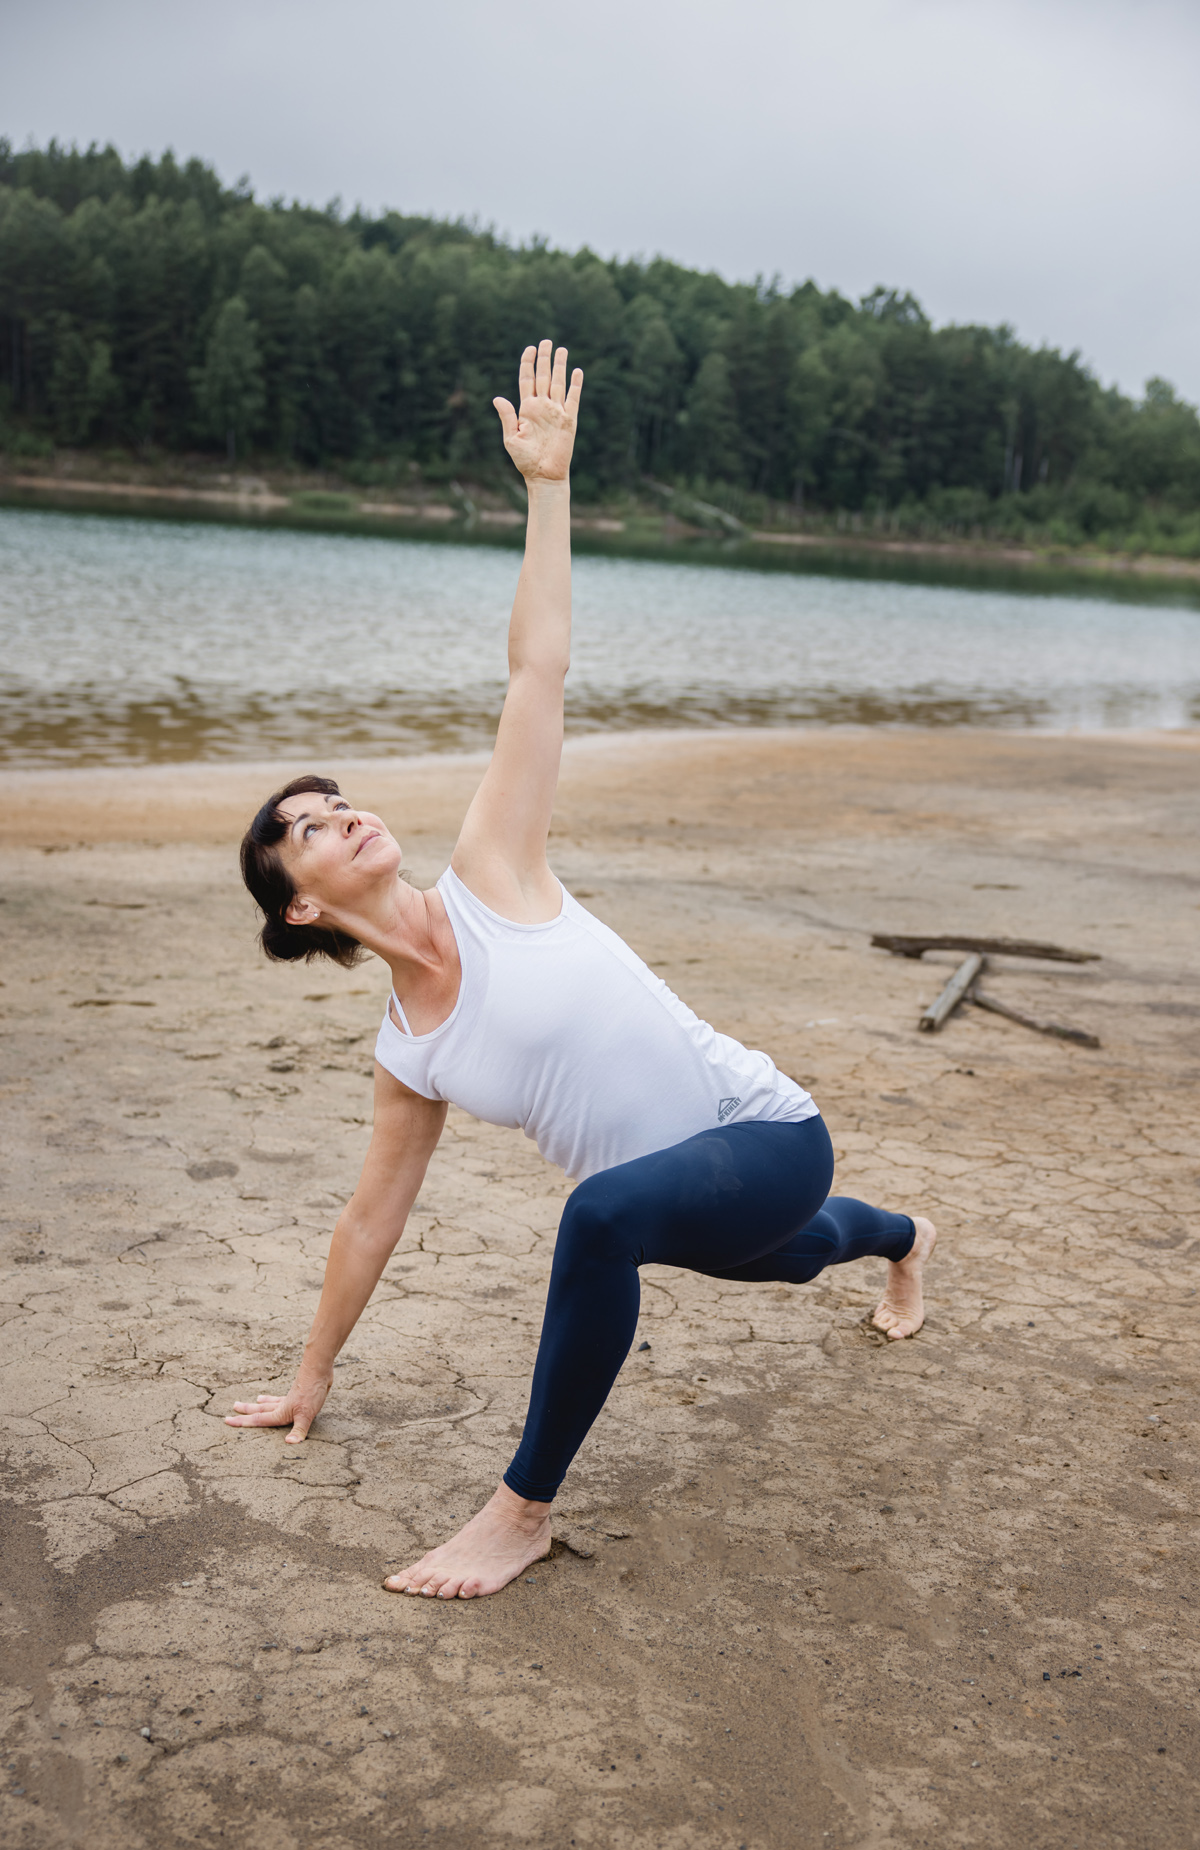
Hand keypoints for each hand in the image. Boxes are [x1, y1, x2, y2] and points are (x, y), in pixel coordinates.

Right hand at [225, 1376, 329, 1443]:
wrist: (319, 1370)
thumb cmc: (312, 1392)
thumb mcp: (307, 1414)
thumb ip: (299, 1430)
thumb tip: (290, 1443)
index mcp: (281, 1412)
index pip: (258, 1420)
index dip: (242, 1422)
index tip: (227, 1420)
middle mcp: (282, 1406)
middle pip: (260, 1410)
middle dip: (246, 1411)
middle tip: (233, 1408)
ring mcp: (290, 1399)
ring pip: (271, 1403)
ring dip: (262, 1403)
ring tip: (255, 1400)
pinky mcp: (298, 1394)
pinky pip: (283, 1398)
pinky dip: (278, 1399)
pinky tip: (281, 1398)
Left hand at [494, 340, 582, 482]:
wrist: (544, 475)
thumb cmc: (525, 460)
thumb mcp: (511, 438)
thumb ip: (507, 417)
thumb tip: (497, 398)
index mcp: (527, 409)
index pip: (527, 379)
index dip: (528, 363)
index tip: (530, 348)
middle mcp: (542, 407)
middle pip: (543, 376)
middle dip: (544, 358)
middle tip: (546, 341)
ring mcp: (556, 412)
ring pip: (558, 383)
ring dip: (560, 366)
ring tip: (562, 349)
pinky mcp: (569, 420)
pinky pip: (573, 398)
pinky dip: (576, 385)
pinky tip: (577, 372)